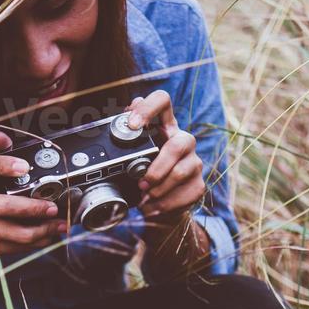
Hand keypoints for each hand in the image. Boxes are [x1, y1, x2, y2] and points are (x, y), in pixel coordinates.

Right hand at [0, 131, 65, 254]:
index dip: (2, 165)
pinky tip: (47, 236)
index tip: (24, 166)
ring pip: (14, 231)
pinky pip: (14, 246)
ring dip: (41, 230)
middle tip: (53, 208)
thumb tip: (1, 137)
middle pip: (5, 206)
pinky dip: (35, 242)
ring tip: (58, 225)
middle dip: (33, 208)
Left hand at [126, 90, 205, 220]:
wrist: (160, 207)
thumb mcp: (129, 157)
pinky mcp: (198, 185)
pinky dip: (165, 204)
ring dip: (158, 189)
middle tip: (141, 182)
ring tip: (145, 197)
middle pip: (177, 145)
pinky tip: (153, 207)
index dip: (148, 108)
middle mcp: (183, 140)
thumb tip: (110, 128)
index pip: (162, 100)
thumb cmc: (142, 176)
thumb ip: (124, 142)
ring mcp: (194, 162)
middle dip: (157, 168)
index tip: (132, 125)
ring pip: (180, 173)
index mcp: (164, 127)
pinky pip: (185, 194)